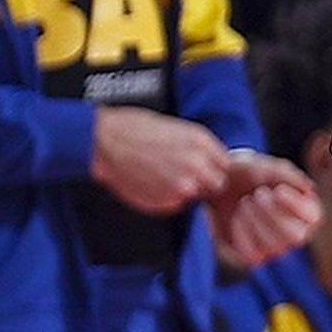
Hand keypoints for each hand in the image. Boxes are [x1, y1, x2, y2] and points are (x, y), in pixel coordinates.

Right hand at [91, 106, 230, 214]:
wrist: (106, 142)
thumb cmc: (134, 129)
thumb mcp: (176, 127)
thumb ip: (199, 147)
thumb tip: (211, 160)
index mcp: (201, 142)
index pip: (225, 164)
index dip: (214, 167)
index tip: (206, 168)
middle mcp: (197, 164)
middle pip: (217, 184)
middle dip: (205, 182)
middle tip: (183, 175)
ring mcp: (183, 186)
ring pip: (195, 196)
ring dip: (184, 190)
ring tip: (161, 175)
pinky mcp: (167, 202)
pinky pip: (175, 204)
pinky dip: (166, 197)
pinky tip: (150, 182)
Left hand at [206, 152, 317, 269]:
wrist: (220, 185)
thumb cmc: (249, 174)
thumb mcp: (266, 167)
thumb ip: (287, 175)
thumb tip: (308, 188)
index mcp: (305, 211)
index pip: (314, 217)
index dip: (297, 206)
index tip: (278, 190)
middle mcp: (295, 233)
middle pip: (295, 236)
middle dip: (274, 214)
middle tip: (258, 194)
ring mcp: (275, 247)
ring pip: (274, 247)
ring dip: (256, 220)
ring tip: (245, 202)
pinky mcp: (253, 256)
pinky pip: (252, 254)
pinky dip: (242, 233)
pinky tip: (237, 216)